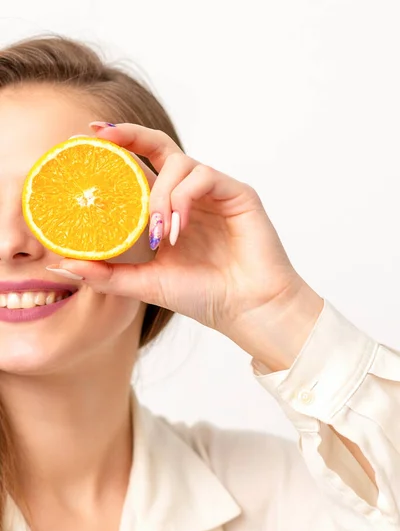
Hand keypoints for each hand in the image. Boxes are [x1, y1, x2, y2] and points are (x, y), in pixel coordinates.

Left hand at [59, 123, 321, 366]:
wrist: (246, 309)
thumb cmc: (203, 295)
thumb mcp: (145, 284)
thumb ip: (106, 274)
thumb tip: (61, 264)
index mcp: (169, 209)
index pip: (139, 167)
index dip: (115, 150)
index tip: (82, 139)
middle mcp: (190, 194)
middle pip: (159, 145)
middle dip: (129, 135)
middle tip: (100, 135)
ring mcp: (214, 192)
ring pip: (180, 163)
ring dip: (160, 195)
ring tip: (158, 232)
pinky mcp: (238, 194)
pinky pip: (204, 177)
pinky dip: (185, 199)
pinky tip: (179, 228)